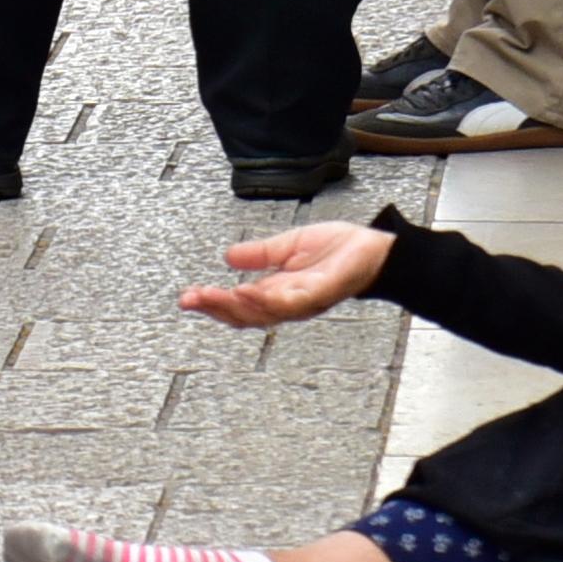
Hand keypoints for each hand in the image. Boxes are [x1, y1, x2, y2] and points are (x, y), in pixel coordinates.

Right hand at [179, 220, 395, 328]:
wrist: (375, 248)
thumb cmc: (339, 250)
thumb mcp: (289, 246)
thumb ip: (260, 254)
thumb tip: (228, 257)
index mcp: (278, 292)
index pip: (239, 305)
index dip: (212, 303)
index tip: (186, 297)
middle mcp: (288, 303)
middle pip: (245, 315)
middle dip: (214, 308)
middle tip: (188, 300)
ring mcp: (304, 302)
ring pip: (262, 313)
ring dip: (233, 306)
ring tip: (210, 296)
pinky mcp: (320, 294)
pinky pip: (289, 302)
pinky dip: (266, 299)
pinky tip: (247, 290)